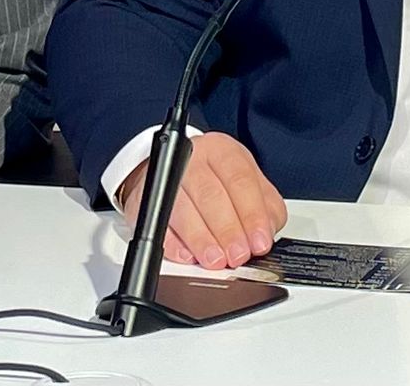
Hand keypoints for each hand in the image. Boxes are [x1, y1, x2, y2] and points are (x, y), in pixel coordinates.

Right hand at [118, 132, 286, 270]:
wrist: (173, 172)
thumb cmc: (217, 181)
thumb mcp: (249, 186)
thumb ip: (265, 208)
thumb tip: (265, 234)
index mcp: (221, 150)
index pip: (239, 180)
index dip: (251, 213)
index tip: (259, 241)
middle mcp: (191, 158)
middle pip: (210, 194)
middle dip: (227, 230)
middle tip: (238, 255)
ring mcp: (164, 178)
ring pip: (182, 209)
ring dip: (201, 239)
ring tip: (216, 259)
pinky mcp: (144, 200)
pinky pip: (158, 224)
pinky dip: (173, 244)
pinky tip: (188, 255)